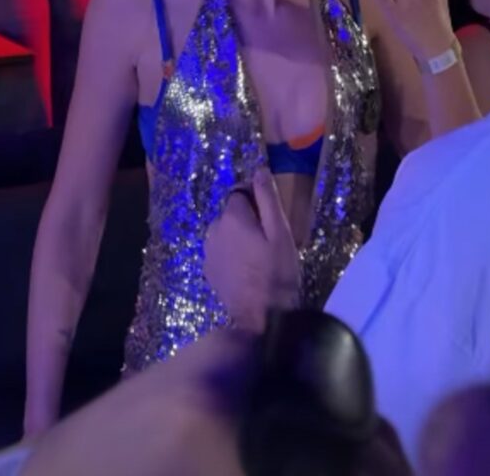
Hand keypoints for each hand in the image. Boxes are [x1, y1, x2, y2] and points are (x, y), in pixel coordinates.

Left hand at [204, 168, 299, 331]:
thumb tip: (259, 171)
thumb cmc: (277, 273)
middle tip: (268, 239)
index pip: (239, 192)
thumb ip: (268, 199)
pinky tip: (247, 269)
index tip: (269, 215)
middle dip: (247, 219)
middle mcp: (214, 230)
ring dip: (238, 236)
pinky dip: (231, 253)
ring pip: (225, 232)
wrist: (260, 318)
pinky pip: (220, 251)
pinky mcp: (208, 271)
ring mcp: (208, 252)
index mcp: (232, 218)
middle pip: (231, 213)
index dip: (255, 199)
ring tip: (259, 255)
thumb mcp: (280, 233)